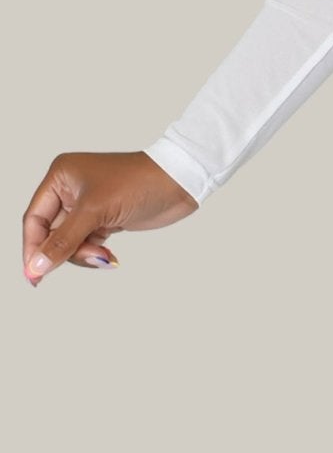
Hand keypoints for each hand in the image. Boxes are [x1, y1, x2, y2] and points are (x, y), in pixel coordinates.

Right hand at [22, 151, 198, 285]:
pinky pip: (86, 244)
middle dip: (67, 251)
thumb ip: (63, 240)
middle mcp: (70, 189)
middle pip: (51, 234)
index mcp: (61, 176)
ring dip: (84, 254)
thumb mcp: (96, 212)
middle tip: (90, 257)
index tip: (35, 276)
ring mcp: (87, 205)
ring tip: (104, 256)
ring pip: (68, 243)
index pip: (35, 218)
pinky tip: (110, 258)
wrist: (179, 182)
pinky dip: (95, 254)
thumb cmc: (139, 183)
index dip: (32, 248)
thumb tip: (36, 266)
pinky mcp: (103, 219)